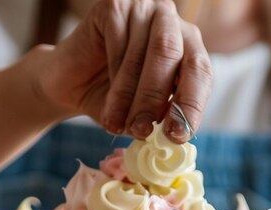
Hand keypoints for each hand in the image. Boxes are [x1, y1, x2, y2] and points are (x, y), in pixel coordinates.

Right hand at [30, 0, 212, 141]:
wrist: (71, 85)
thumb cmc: (112, 101)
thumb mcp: (142, 117)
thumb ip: (161, 120)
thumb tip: (176, 134)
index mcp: (187, 48)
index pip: (199, 71)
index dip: (191, 104)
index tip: (177, 136)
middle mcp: (170, 23)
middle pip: (170, 56)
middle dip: (154, 100)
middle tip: (142, 132)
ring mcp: (143, 8)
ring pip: (141, 54)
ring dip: (128, 97)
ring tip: (117, 125)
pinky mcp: (114, 5)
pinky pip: (117, 43)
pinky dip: (113, 79)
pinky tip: (106, 103)